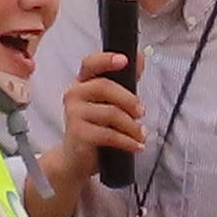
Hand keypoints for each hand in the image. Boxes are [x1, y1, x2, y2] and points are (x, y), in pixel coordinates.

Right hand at [44, 58, 144, 192]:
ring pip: (111, 113)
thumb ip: (125, 81)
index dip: (107, 59)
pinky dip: (128, 142)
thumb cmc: (95, 128)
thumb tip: (140, 57)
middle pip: (105, 87)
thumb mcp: (110, 102)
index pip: (91, 64)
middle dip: (129, 100)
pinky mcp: (78, 134)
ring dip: (132, 126)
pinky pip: (109, 135)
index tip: (125, 60)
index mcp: (83, 83)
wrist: (76, 159)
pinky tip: (136, 146)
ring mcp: (74, 114)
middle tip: (142, 112)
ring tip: (141, 135)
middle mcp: (74, 94)